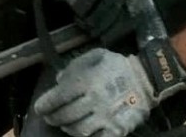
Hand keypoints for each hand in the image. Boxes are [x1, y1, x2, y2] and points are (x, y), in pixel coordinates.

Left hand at [33, 49, 155, 136]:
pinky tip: (83, 132)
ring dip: (67, 128)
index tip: (39, 109)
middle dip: (53, 118)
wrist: (147, 79)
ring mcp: (106, 117)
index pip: (58, 97)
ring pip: (78, 131)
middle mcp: (94, 101)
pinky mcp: (117, 129)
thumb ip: (75, 66)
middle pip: (65, 116)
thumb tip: (59, 80)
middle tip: (50, 118)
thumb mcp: (95, 56)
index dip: (45, 105)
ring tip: (64, 125)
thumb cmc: (117, 66)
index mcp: (87, 81)